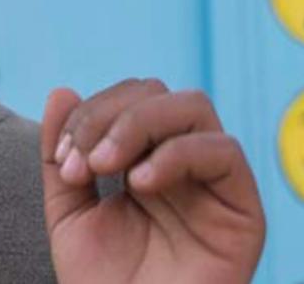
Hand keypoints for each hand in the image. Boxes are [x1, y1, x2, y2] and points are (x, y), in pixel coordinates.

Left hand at [40, 80, 264, 283]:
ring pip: (192, 106)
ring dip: (138, 126)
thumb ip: (61, 153)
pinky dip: (176, 154)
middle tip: (86, 164)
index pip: (126, 99)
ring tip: (108, 168)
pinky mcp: (244, 210)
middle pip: (156, 92)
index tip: (64, 162)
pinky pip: (223, 150)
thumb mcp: (69, 213)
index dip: (90, 115)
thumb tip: (59, 91)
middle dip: (110, 116)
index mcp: (144, 159)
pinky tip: (141, 185)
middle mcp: (182, 163)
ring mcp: (215, 183)